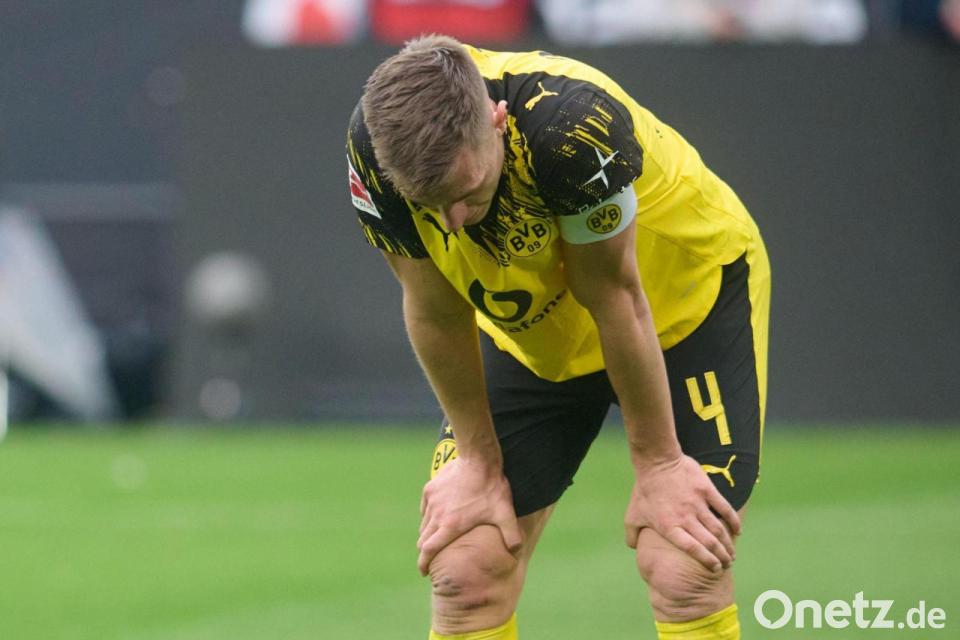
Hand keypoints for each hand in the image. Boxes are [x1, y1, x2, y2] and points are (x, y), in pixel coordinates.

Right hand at [417, 456, 521, 575]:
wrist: (479, 459)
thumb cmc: (491, 487)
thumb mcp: (505, 513)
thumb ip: (511, 535)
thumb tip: (517, 551)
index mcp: (450, 526)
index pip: (429, 550)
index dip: (424, 563)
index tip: (424, 571)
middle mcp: (436, 515)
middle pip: (423, 539)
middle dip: (426, 551)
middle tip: (432, 557)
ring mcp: (432, 501)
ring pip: (423, 524)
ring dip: (428, 533)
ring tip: (437, 538)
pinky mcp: (430, 489)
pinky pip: (425, 508)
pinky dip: (429, 515)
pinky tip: (438, 515)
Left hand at [624, 454, 740, 572]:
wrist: (656, 462)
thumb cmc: (644, 490)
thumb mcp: (632, 515)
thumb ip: (632, 535)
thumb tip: (633, 548)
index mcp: (668, 527)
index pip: (692, 549)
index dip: (706, 561)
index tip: (715, 568)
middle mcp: (685, 517)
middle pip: (709, 542)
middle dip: (721, 556)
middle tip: (727, 563)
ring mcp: (696, 503)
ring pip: (718, 529)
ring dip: (728, 543)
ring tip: (732, 553)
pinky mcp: (706, 490)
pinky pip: (725, 509)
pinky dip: (734, 521)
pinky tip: (738, 531)